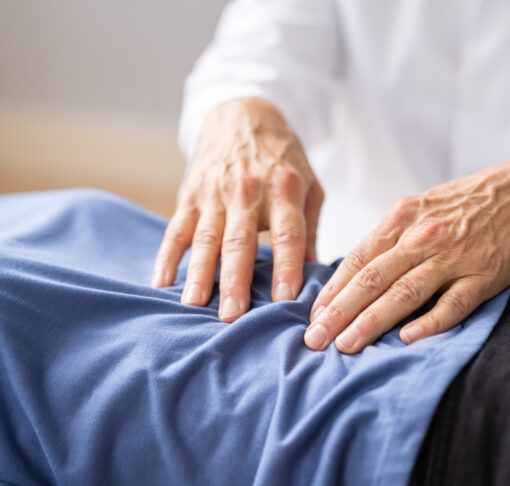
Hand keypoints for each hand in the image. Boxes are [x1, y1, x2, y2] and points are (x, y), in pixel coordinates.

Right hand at [152, 98, 322, 321]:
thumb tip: (318, 275)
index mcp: (284, 189)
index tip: (287, 300)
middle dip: (235, 280)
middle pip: (239, 240)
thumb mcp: (310, 185)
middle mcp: (247, 191)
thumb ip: (311, 229)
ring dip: (198, 273)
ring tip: (193, 305)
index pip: (287, 234)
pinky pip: (176, 228)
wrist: (242, 115)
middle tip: (231, 316)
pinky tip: (161, 282)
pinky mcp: (190, 195)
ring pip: (205, 237)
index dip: (287, 266)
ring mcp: (214, 193)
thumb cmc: (283, 159)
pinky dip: (167, 255)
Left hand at [304, 153, 509, 352]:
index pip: (357, 261)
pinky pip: (453, 304)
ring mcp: (454, 256)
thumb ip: (387, 239)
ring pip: (404, 293)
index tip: (312, 316)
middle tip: (315, 339)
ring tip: (346, 345)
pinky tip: (406, 339)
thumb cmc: (463, 203)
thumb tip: (352, 276)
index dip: (331, 291)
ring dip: (372, 322)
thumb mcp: (418, 208)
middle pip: (372, 280)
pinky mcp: (484, 275)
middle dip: (339, 313)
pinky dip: (429, 323)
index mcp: (401, 219)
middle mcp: (423, 237)